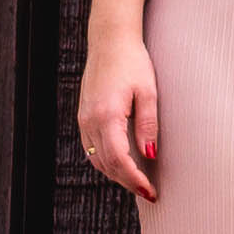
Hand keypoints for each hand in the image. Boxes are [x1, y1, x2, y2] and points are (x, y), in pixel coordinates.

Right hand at [77, 24, 160, 198]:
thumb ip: (148, 125)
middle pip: (106, 164)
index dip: (134, 179)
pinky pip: (91, 148)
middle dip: (127, 182)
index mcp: (106, 115)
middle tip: (148, 192)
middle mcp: (90, 121)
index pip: (119, 159)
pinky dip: (106, 161)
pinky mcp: (83, 116)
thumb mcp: (148, 92)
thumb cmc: (132, 61)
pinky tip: (122, 163)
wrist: (109, 40)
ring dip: (116, 174)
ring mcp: (83, 119)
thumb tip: (150, 155)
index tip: (150, 191)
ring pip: (96, 159)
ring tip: (137, 181)